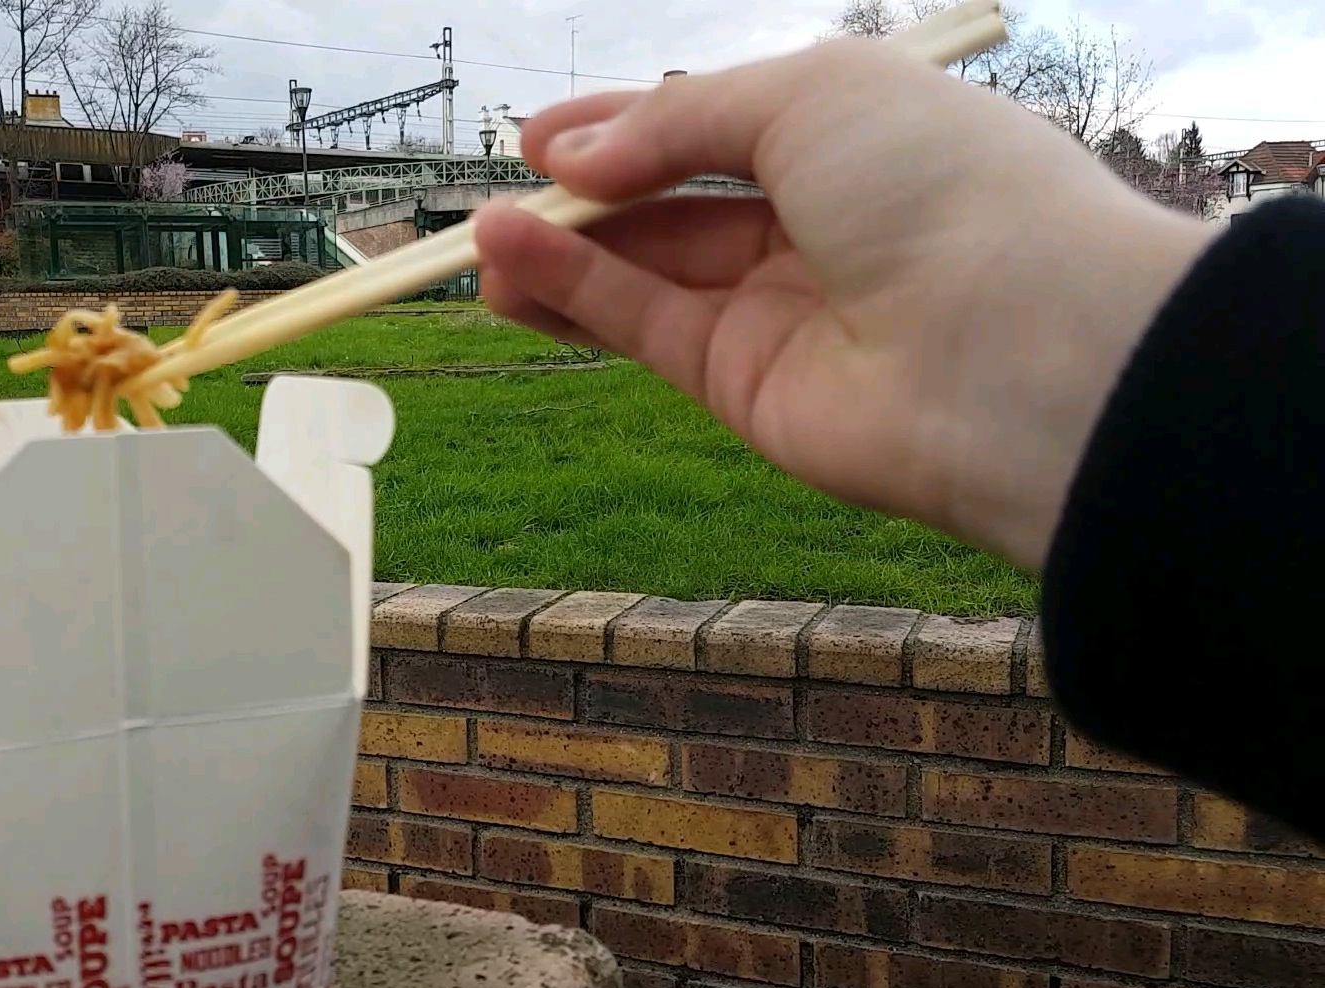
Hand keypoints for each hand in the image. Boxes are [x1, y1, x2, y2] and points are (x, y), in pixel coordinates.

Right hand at [475, 37, 1211, 569]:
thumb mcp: (803, 96)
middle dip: (583, 196)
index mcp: (851, 137)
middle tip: (497, 190)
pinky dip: (573, 294)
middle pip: (671, 205)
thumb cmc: (937, 184)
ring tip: (478, 238)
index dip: (625, 127)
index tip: (535, 136)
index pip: (715, 126)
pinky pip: (642, 326)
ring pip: (644, 273)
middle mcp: (816, 224)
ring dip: (558, 253)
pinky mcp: (742, 385)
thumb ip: (676, 123)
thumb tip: (576, 161)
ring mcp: (778, 309)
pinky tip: (509, 262)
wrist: (1014, 347)